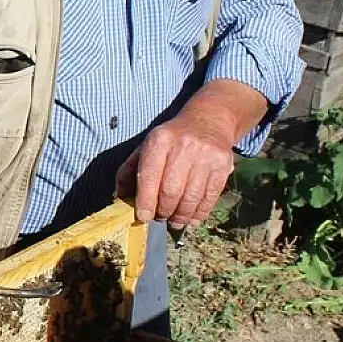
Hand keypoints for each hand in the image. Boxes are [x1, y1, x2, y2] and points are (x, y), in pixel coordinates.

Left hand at [115, 110, 236, 229]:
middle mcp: (183, 146)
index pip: (149, 176)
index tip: (143, 216)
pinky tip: (192, 217)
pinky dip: (199, 213)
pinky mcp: (222, 166)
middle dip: (163, 211)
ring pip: (191, 197)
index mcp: (159, 141)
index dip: (145, 201)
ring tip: (175, 220)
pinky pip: (210, 197)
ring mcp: (205, 156)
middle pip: (171, 191)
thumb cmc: (172, 139)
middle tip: (160, 217)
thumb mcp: (147, 146)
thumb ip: (129, 171)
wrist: (208, 121)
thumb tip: (120, 198)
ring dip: (181, 216)